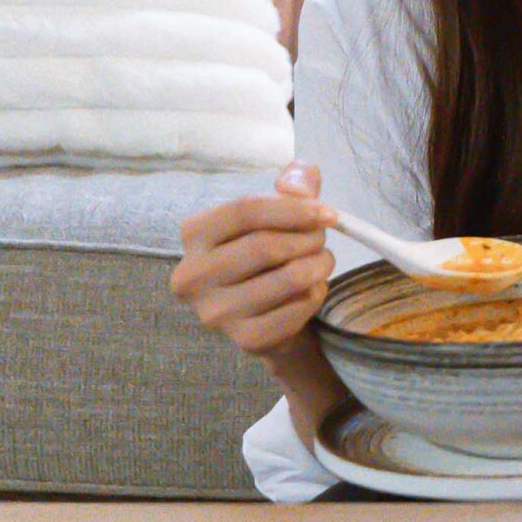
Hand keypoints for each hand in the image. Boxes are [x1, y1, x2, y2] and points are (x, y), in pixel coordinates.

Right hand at [171, 163, 338, 356]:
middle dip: (308, 238)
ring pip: (289, 277)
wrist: (268, 313)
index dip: (293, 208)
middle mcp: (192, 276)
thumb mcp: (279, 210)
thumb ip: (293, 183)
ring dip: (319, 264)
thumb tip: (298, 183)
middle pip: (266, 245)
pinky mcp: (244, 339)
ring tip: (321, 261)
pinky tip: (311, 288)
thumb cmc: (269, 252)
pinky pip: (299, 307)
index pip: (245, 210)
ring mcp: (215, 312)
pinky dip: (317, 292)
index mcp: (194, 234)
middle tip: (322, 238)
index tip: (328, 213)